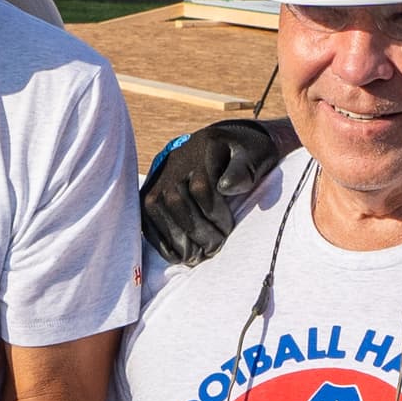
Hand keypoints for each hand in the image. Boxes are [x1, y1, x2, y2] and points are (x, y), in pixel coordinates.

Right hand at [140, 118, 278, 265]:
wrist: (223, 143)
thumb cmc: (244, 153)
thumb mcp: (254, 155)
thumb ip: (244, 170)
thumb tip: (226, 187)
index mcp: (202, 150)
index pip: (201, 189)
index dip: (214, 215)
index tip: (227, 230)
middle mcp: (175, 162)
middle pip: (177, 202)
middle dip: (196, 232)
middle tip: (213, 249)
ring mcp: (159, 177)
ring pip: (158, 211)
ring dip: (177, 239)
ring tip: (195, 256)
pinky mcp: (149, 191)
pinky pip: (147, 217)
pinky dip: (160, 239)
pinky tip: (177, 255)